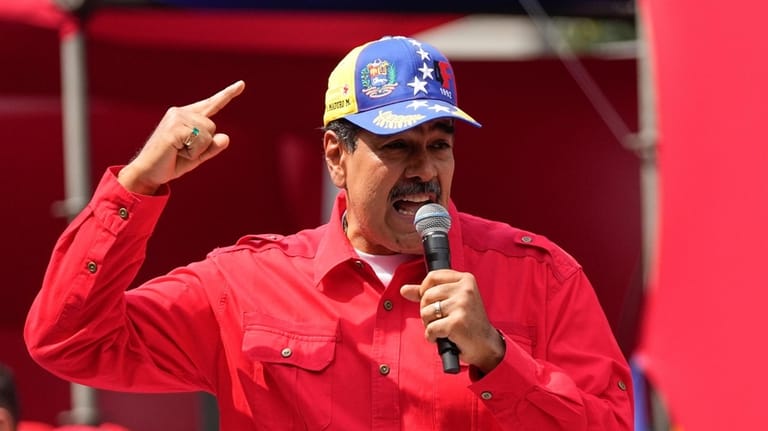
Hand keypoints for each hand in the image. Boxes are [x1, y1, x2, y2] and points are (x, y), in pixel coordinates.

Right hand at [117, 80, 245, 193]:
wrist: (148, 172)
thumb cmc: (171, 163)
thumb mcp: (197, 156)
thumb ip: (212, 147)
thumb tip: (226, 137)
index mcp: (186, 115)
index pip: (211, 104)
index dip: (227, 94)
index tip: (242, 84)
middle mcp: (180, 112)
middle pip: (212, 126)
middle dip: (204, 145)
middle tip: (182, 151)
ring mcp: (176, 118)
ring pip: (208, 134)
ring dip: (197, 149)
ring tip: (178, 151)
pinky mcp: (174, 128)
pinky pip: (200, 140)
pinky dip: (193, 152)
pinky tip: (176, 152)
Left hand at [400, 269, 505, 373]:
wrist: (485, 344)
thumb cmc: (468, 321)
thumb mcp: (451, 301)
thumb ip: (427, 292)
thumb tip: (404, 289)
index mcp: (465, 279)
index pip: (432, 276)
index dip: (424, 290)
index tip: (431, 302)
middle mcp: (465, 289)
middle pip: (426, 295)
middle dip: (426, 311)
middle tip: (439, 319)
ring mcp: (462, 305)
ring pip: (426, 312)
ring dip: (429, 325)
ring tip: (442, 328)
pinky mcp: (457, 323)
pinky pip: (430, 329)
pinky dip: (432, 337)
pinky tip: (442, 337)